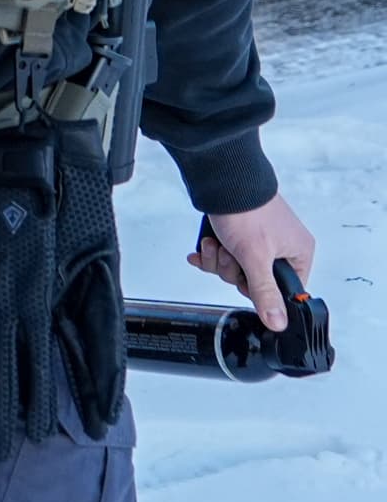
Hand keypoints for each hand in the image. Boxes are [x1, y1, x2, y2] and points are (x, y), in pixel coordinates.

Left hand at [192, 197, 316, 330]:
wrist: (221, 179)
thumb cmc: (246, 211)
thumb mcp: (255, 258)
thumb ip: (265, 292)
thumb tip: (278, 322)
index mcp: (298, 252)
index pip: (284, 289)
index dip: (260, 289)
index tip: (247, 281)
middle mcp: (282, 246)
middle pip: (254, 279)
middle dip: (232, 270)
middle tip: (230, 255)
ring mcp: (259, 239)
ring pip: (236, 267)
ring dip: (219, 258)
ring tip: (215, 243)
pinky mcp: (239, 232)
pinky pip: (225, 253)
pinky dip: (212, 251)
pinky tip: (204, 246)